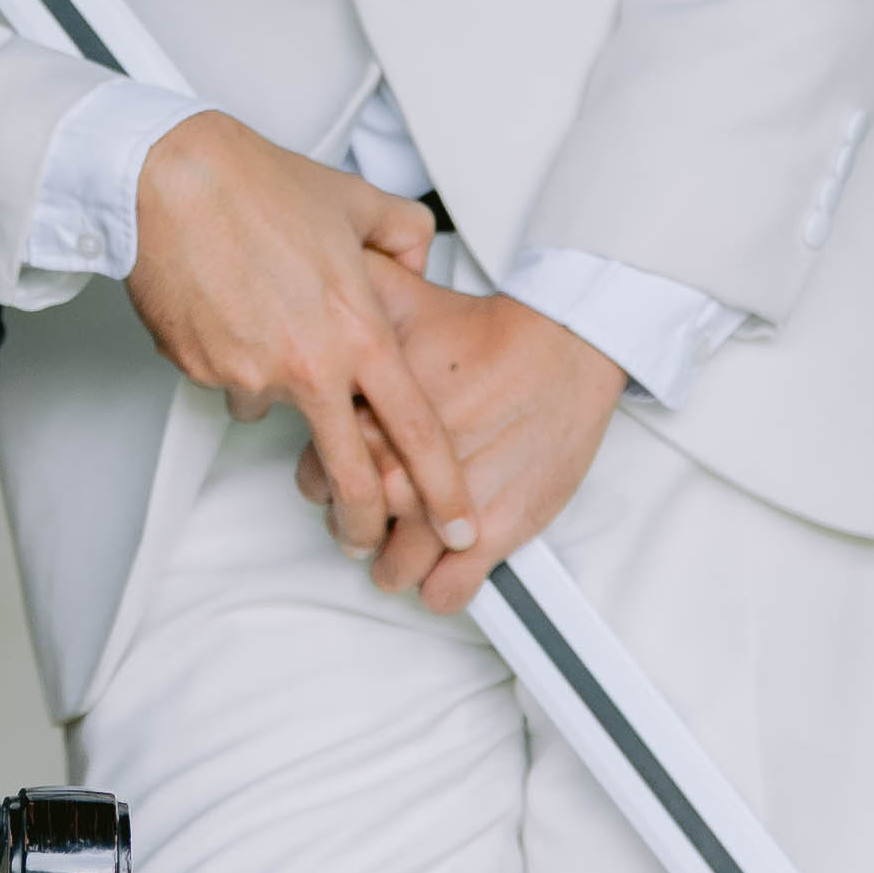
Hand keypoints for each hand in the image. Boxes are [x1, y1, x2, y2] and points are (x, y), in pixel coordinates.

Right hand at [126, 117, 476, 557]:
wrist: (169, 179)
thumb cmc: (259, 185)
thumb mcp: (357, 200)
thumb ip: (405, 238)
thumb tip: (420, 265)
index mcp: (360, 331)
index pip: (417, 431)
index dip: (444, 487)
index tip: (458, 523)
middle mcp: (310, 366)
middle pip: (351, 476)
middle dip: (364, 522)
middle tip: (368, 540)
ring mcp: (250, 376)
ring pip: (277, 413)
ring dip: (280, 392)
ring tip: (263, 321)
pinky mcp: (201, 374)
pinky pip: (229, 384)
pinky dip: (235, 362)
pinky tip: (228, 310)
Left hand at [339, 292, 628, 613]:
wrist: (565, 349)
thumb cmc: (486, 332)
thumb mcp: (400, 299)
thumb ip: (341, 299)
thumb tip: (308, 279)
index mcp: (369, 422)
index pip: (315, 478)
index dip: (331, 479)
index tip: (351, 476)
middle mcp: (401, 470)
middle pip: (352, 527)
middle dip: (362, 525)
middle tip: (383, 511)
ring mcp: (443, 511)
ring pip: (394, 569)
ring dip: (399, 563)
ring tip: (414, 543)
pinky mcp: (492, 537)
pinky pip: (445, 593)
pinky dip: (442, 588)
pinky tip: (449, 566)